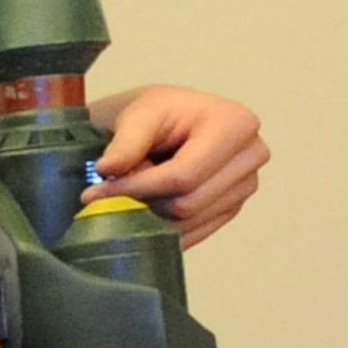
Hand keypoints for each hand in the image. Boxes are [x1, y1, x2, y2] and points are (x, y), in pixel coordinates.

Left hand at [83, 84, 268, 248]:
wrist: (170, 123)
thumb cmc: (158, 114)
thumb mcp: (138, 115)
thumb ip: (126, 142)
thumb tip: (107, 169)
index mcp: (235, 124)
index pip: (184, 175)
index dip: (137, 188)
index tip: (96, 194)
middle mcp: (251, 156)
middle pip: (188, 203)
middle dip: (144, 201)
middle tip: (112, 189)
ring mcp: (246, 186)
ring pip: (188, 223)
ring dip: (151, 213)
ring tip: (135, 188)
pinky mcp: (232, 208)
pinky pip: (193, 233)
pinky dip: (162, 225)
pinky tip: (147, 205)